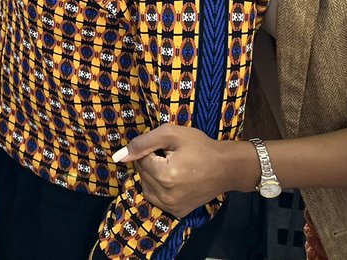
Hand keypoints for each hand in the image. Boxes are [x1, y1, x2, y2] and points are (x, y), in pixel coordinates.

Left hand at [112, 124, 254, 217]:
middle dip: (152, 162)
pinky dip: (158, 187)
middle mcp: (166, 196)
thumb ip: (142, 143)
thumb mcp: (171, 134)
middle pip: (142, 174)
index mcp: (165, 176)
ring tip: (172, 168)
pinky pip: (155, 198)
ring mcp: (172, 207)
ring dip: (153, 175)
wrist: (227, 168)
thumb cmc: (200, 146)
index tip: (169, 149)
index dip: (152, 150)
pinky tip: (173, 180)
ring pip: (146, 186)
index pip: (140, 160)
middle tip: (173, 157)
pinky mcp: (177, 212)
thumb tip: (119, 157)